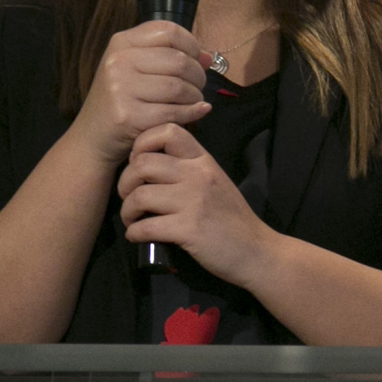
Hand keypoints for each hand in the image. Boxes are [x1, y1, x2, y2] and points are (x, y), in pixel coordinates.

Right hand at [69, 22, 210, 165]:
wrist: (92, 137)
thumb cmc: (121, 100)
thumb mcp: (137, 69)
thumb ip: (170, 57)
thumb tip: (208, 56)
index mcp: (121, 42)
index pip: (168, 31)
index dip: (192, 44)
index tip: (197, 60)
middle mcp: (118, 61)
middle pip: (179, 60)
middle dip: (198, 75)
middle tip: (197, 87)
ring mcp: (120, 88)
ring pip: (179, 87)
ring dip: (195, 96)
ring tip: (193, 101)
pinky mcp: (128, 116)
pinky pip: (174, 111)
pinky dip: (192, 113)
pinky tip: (196, 112)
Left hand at [118, 125, 276, 286]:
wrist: (256, 250)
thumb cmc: (232, 219)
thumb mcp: (215, 182)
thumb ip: (189, 170)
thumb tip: (150, 167)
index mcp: (203, 161)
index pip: (167, 131)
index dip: (142, 144)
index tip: (138, 165)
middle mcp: (197, 175)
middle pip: (142, 163)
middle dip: (125, 183)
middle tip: (129, 198)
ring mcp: (193, 202)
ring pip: (139, 196)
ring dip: (127, 211)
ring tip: (132, 220)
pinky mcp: (188, 229)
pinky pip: (146, 226)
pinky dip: (134, 233)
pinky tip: (138, 236)